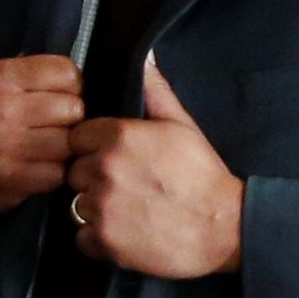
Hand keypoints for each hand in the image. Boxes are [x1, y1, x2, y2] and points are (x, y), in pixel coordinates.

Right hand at [0, 53, 85, 217]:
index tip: (54, 98)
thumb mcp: (8, 82)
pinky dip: (54, 172)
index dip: (71, 88)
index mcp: (2, 76)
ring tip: (45, 146)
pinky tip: (38, 166)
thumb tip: (89, 83)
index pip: (69, 74)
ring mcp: (3, 143)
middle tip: (51, 126)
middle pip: (74, 109)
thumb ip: (44, 74)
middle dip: (70, 119)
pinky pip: (58, 172)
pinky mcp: (9, 175)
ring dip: (64, 148)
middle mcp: (0, 107)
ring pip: (69, 142)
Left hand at [65, 55, 244, 280]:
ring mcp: (101, 207)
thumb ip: (154, 90)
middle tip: (125, 186)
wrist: (223, 227)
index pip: (78, 137)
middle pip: (75, 171)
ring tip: (127, 209)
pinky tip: (124, 232)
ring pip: (77, 204)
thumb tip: (144, 56)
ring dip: (96, 208)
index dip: (94, 148)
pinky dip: (98, 238)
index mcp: (117, 137)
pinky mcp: (104, 241)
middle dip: (94, 177)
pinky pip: (83, 237)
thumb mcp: (181, 124)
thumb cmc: (202, 174)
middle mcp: (103, 169)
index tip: (114, 158)